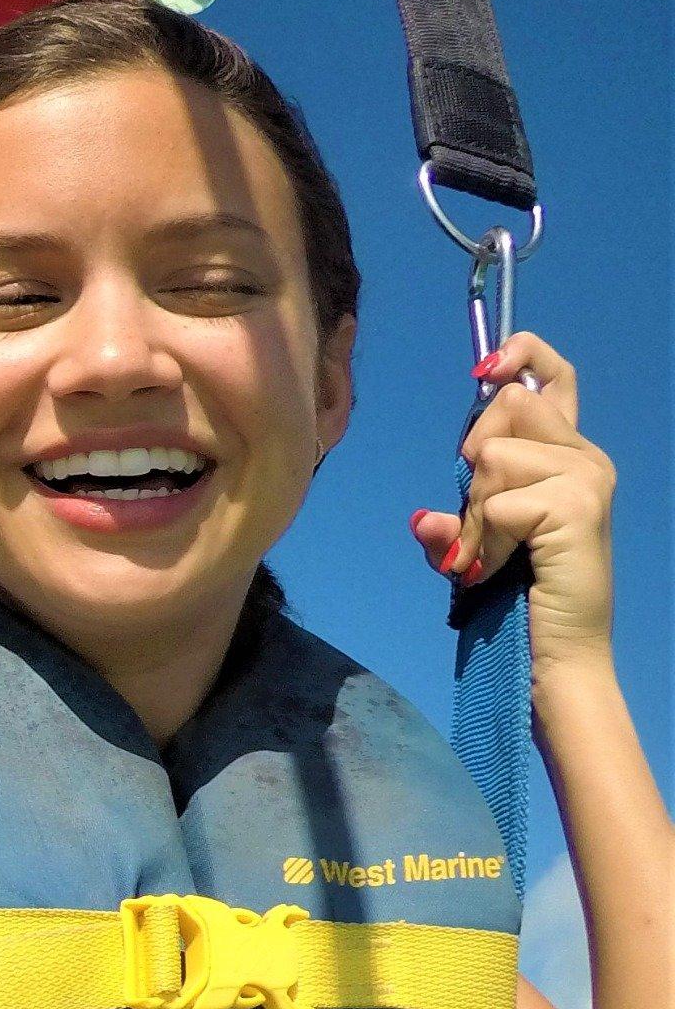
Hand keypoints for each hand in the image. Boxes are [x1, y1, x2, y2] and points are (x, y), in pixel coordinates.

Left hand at [409, 330, 616, 690]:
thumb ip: (452, 517)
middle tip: (483, 520)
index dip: (518, 355)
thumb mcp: (474, 544)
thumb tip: (421, 519)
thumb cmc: (515, 595)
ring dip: (475, 511)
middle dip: (473, 461)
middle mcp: (586, 456)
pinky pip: (497, 503)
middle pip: (506, 407)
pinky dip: (483, 541)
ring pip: (493, 456)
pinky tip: (494, 568)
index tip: (482, 370)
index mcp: (567, 453)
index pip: (553, 375)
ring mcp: (588, 478)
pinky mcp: (578, 506)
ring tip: (490, 551)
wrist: (553, 653)